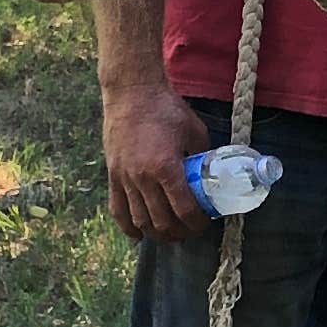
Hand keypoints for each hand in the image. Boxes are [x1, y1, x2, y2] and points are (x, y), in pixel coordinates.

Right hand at [102, 80, 210, 240]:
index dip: (197, 223)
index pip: (184, 210)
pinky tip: (139, 234)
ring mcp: (124, 178)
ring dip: (157, 233)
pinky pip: (117, 210)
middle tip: (190, 230)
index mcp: (166, 167)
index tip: (204, 222)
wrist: (132, 92)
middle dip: (180, 232)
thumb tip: (214, 175)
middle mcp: (143, 178)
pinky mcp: (113, 175)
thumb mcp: (195, 131)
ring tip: (170, 233)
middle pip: (162, 221)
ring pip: (140, 220)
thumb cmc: (166, 108)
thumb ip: (202, 157)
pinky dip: (128, 227)